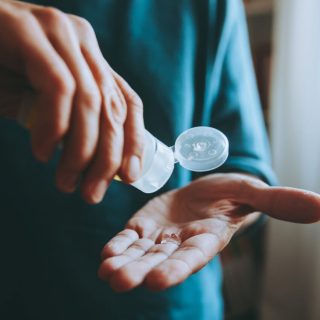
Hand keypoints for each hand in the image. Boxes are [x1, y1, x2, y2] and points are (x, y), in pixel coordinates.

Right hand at [0, 1, 144, 202]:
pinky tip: (42, 152)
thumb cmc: (3, 78)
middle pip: (113, 107)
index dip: (134, 142)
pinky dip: (54, 128)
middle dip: (107, 158)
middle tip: (92, 194)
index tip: (129, 177)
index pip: (128, 102)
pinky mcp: (28, 31)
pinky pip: (58, 88)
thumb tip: (104, 164)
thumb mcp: (48, 105)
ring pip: (90, 102)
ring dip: (81, 152)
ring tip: (65, 182)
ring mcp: (58, 32)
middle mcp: (82, 41)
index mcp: (92, 58)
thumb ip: (76, 122)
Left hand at [98, 173, 319, 291]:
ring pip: (140, 254)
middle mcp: (181, 243)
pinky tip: (105, 256)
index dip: (177, 267)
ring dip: (123, 264)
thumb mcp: (251, 193)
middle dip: (141, 272)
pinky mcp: (144, 226)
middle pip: (160, 261)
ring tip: (107, 273)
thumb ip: (278, 202)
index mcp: (207, 238)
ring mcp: (160, 237)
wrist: (204, 191)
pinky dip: (117, 247)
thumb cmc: (230, 193)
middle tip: (120, 282)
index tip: (158, 280)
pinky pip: (129, 239)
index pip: (193, 256)